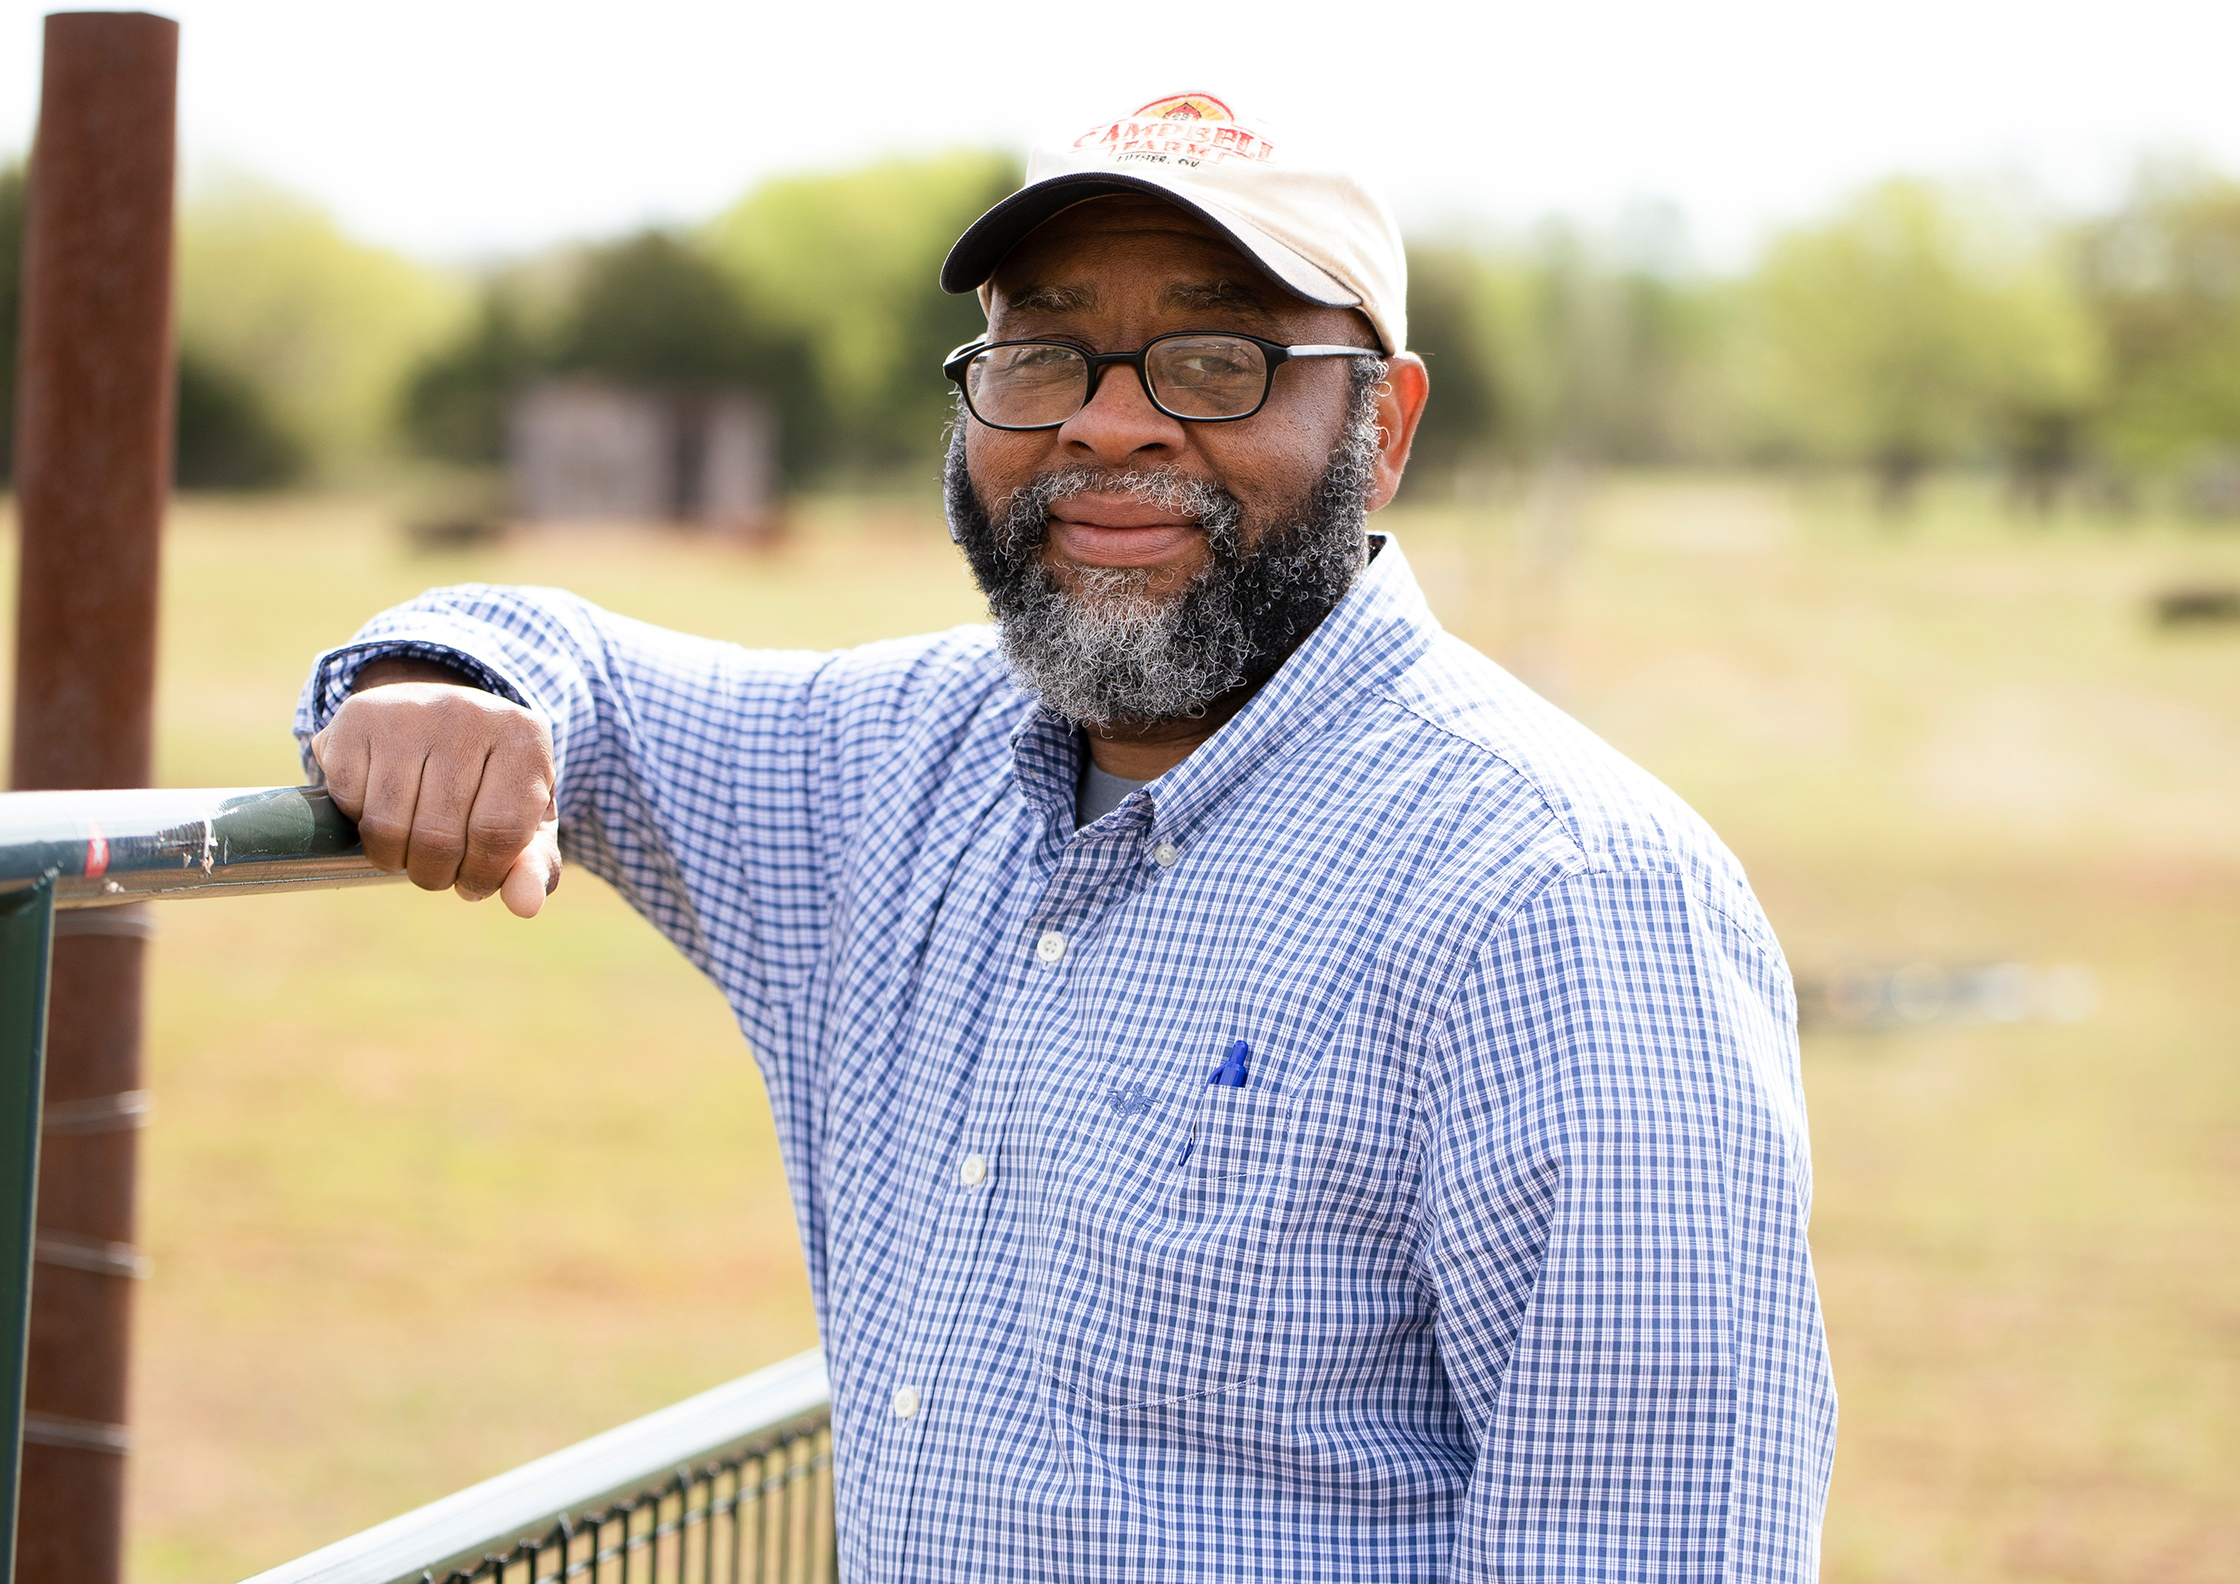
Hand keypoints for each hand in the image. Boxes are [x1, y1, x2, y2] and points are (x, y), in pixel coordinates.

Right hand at [310, 660, 560, 917]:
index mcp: (524, 737)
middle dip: (435, 874)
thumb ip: (534, 866)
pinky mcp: (358, 717)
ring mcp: (409, 711)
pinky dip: (360, 823)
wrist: (436, 719)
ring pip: (389, 824)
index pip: (500, 831)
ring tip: (410, 851)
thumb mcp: (526, 820)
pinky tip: (380, 809)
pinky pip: (350, 802)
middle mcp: (468, 714)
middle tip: (437, 872)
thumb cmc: (489, 782)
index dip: (482, 874)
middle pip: (440, 835)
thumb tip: (526, 906)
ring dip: (394, 859)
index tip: (473, 883)